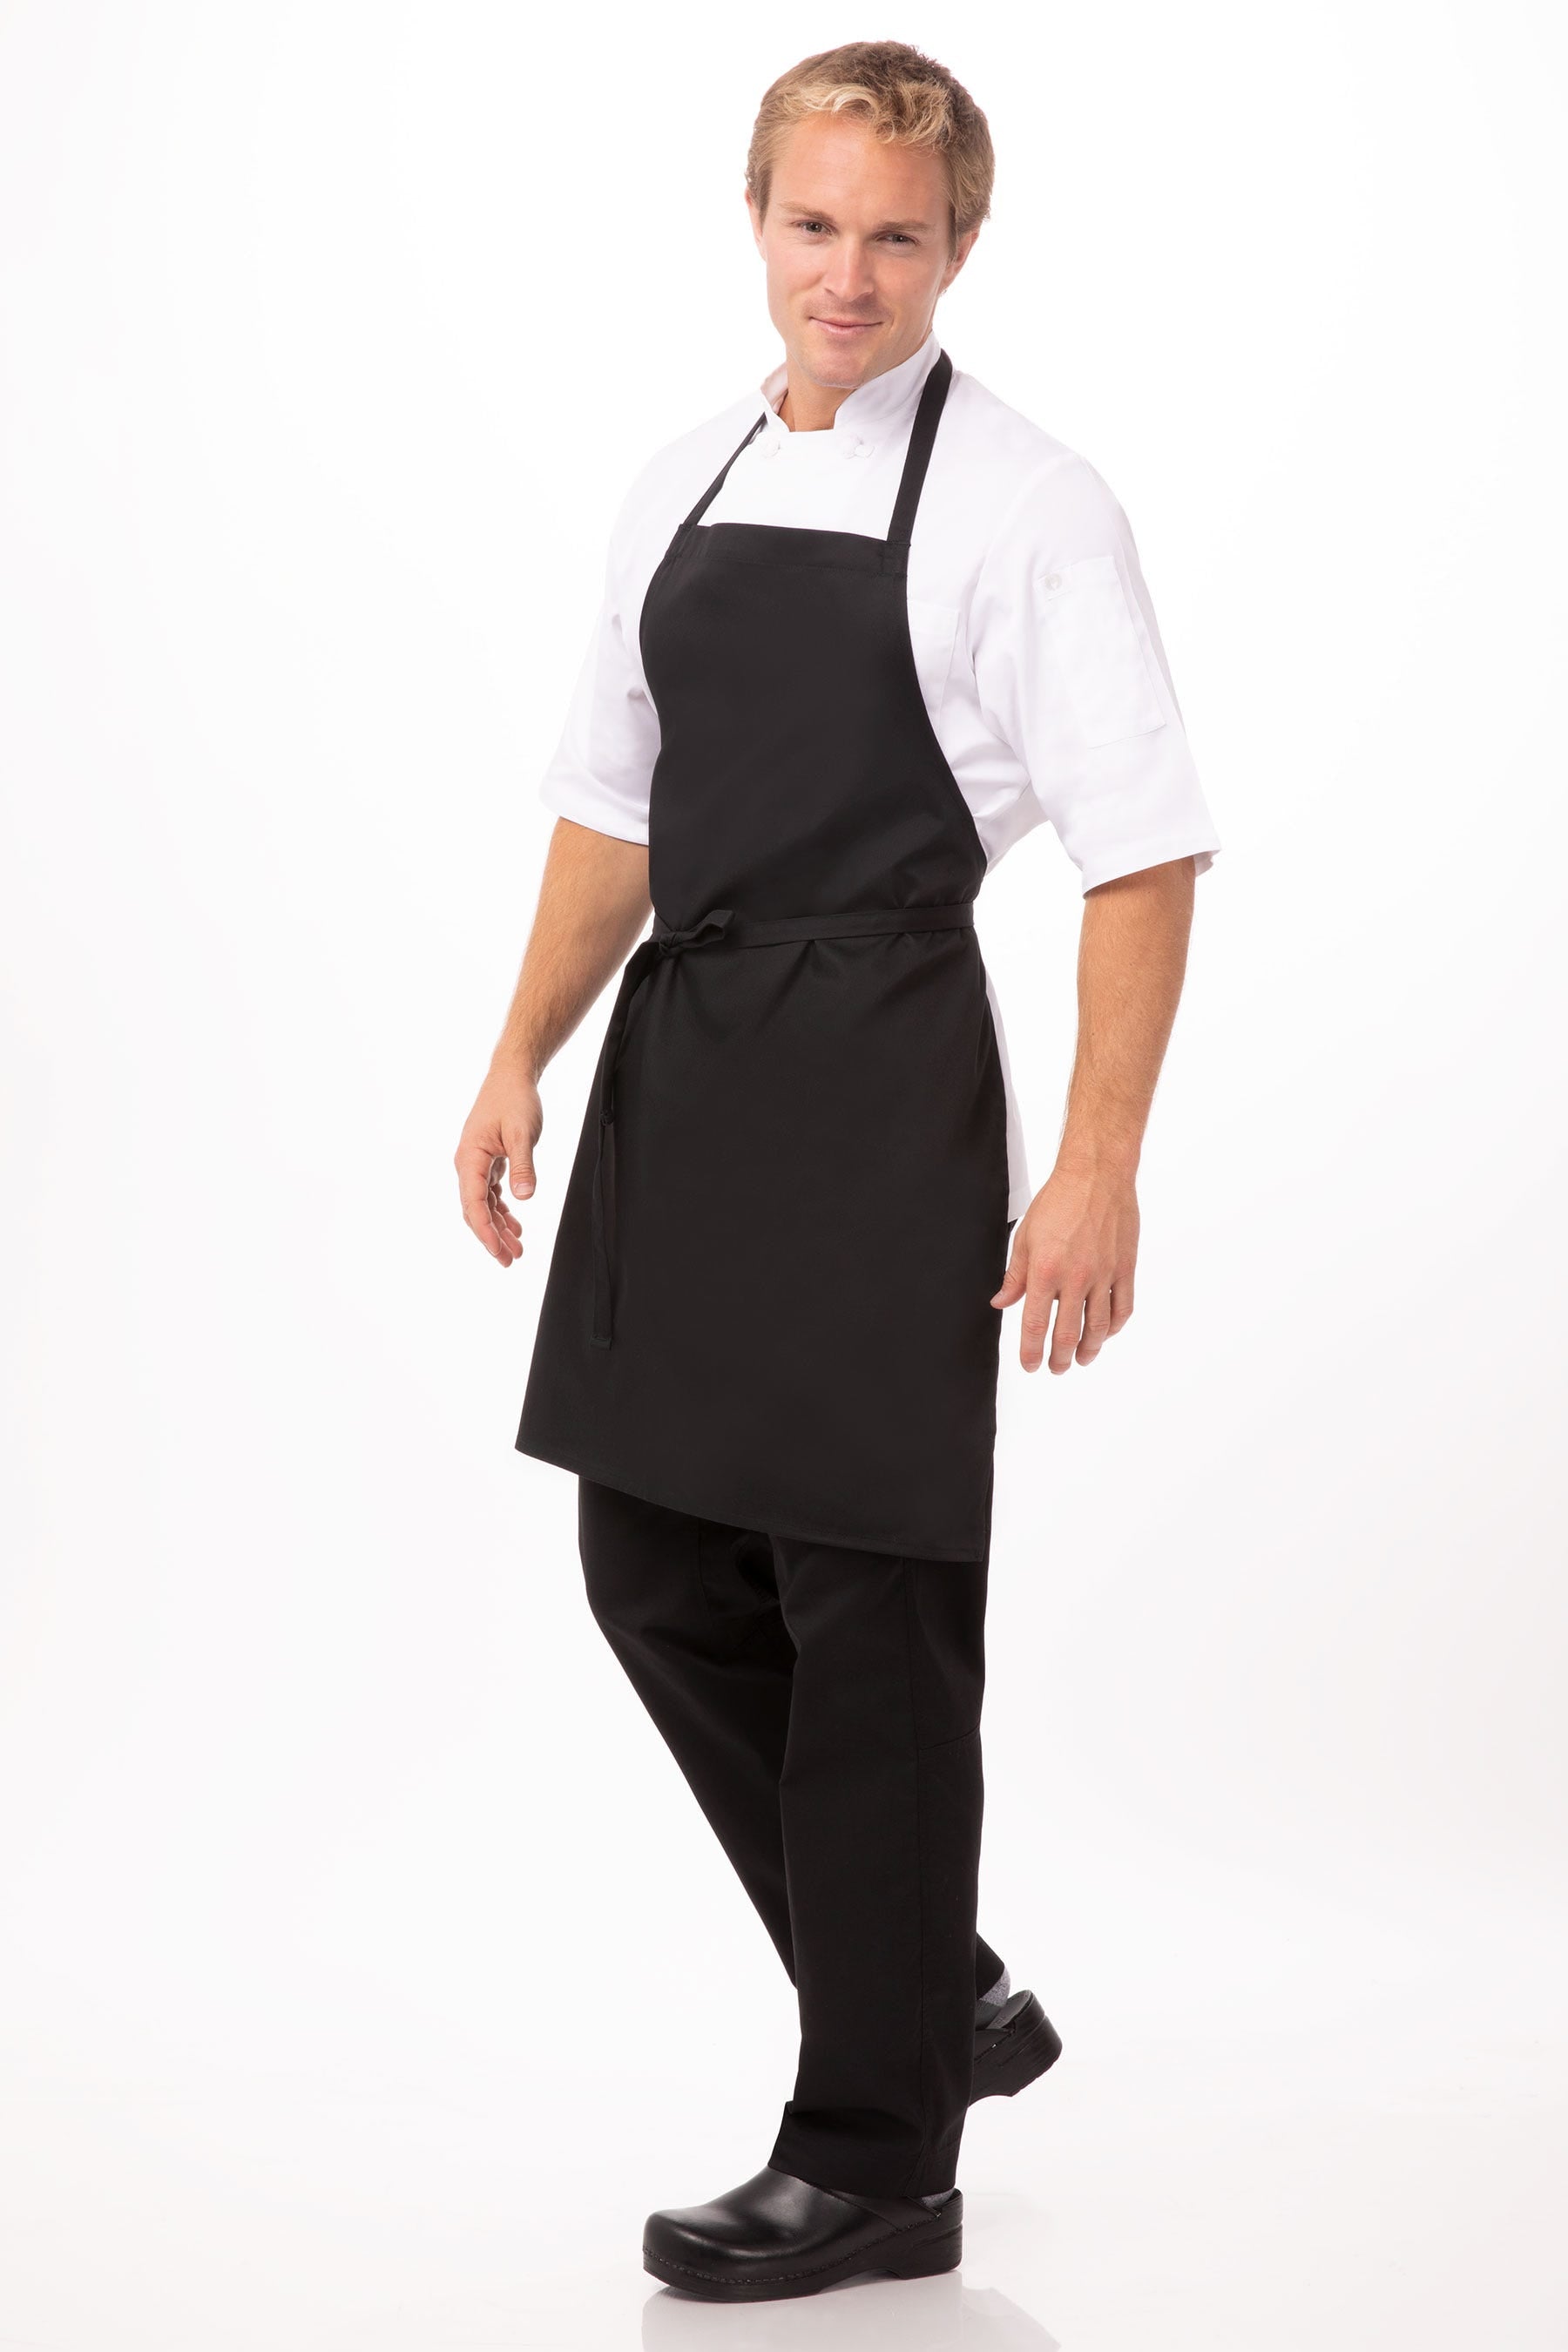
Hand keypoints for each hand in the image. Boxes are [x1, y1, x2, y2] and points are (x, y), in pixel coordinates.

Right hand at [455, 1060, 541, 1266]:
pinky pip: (490, 1194)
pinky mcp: (488, 1161)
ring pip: (483, 1205)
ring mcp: (477, 1164)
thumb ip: (523, 1165)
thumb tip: (523, 1197)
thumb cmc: (514, 1100)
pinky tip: (516, 1225)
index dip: (485, 1230)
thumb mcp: (523, 1133)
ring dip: (499, 1227)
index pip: (473, 1203)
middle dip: (491, 1237)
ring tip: (517, 1250)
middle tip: (510, 1261)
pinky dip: (502, 1211)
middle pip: (475, 1210)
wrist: (511, 1077)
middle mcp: (468, 1164)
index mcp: (471, 1158)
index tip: (498, 1250)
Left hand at [990, 1161, 1138, 1372]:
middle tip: (1055, 1368)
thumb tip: (1002, 1303)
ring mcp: (1104, 1275)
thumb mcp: (1025, 1238)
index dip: (1031, 1351)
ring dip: (1089, 1350)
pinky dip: (1114, 1327)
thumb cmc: (1058, 1201)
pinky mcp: (1125, 1268)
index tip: (1030, 1365)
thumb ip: (1014, 1276)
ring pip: (1098, 1327)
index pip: (1035, 1325)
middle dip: (1060, 1358)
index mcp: (1045, 1271)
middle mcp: (1076, 1278)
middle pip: (1068, 1334)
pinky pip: (1122, 1307)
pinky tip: (1105, 1333)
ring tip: (1081, 1360)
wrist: (1096, 1176)